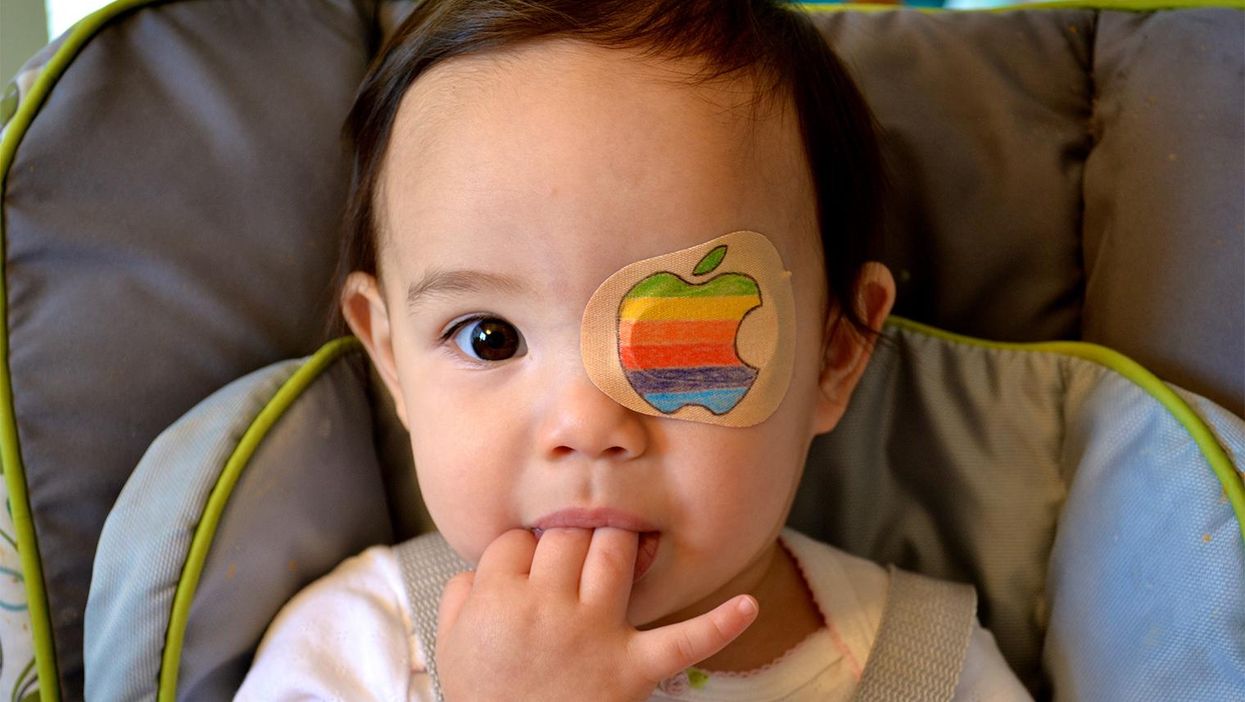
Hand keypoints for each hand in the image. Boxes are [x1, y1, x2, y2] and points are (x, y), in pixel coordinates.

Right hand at [435, 527, 757, 700]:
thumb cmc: (486, 697)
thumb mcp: (451, 645)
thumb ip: (463, 594)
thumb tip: (488, 565)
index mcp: (498, 599)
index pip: (519, 539)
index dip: (523, 552)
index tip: (526, 569)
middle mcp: (547, 607)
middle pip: (568, 534)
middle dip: (569, 538)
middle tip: (571, 558)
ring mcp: (594, 634)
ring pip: (615, 552)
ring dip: (620, 544)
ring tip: (621, 550)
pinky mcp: (633, 669)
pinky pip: (684, 641)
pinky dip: (719, 625)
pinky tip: (746, 606)